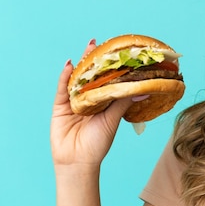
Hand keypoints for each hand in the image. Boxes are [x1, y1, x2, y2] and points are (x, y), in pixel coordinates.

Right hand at [50, 40, 135, 167]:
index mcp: (103, 102)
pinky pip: (62, 89)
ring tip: (88, 48)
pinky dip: (65, 77)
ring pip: (77, 79)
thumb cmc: (98, 143)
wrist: (78, 162)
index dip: (110, 66)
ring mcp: (73, 102)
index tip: (116, 51)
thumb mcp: (113, 119)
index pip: (106, 80)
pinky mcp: (60, 107)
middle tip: (99, 43)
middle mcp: (88, 99)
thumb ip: (123, 102)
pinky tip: (70, 65)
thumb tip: (144, 88)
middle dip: (94, 59)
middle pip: (90, 75)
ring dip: (82, 63)